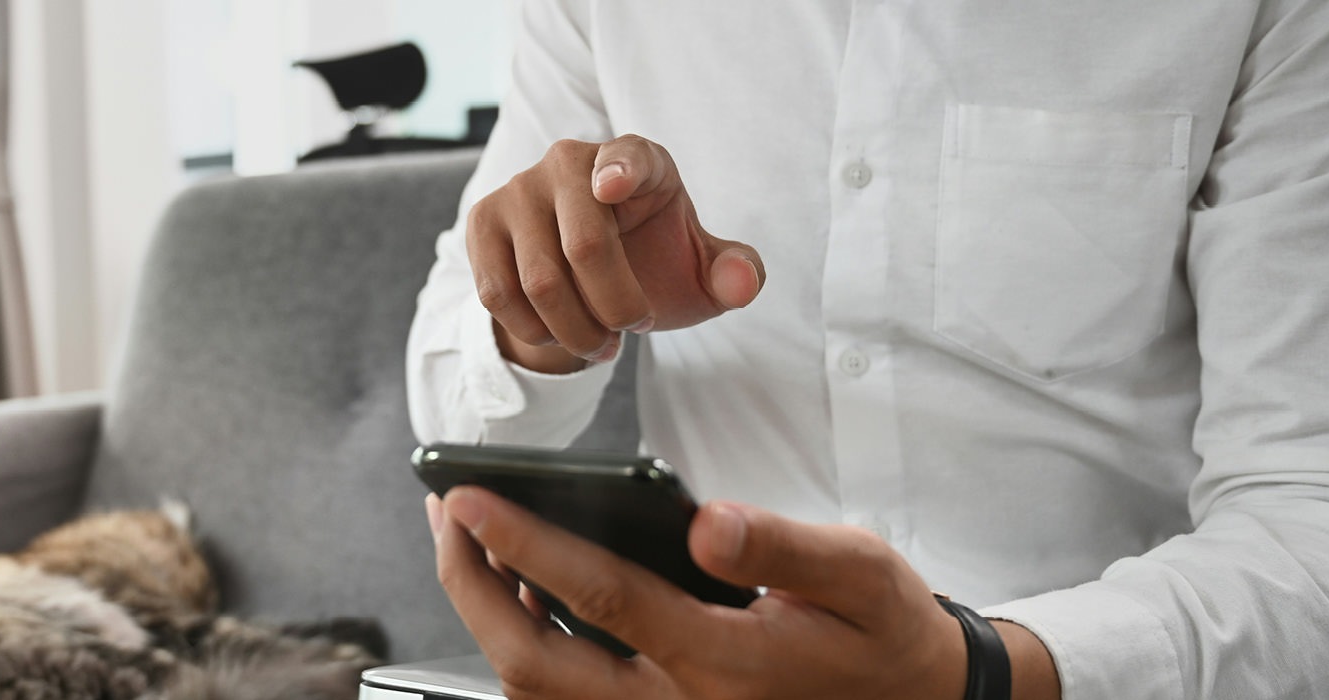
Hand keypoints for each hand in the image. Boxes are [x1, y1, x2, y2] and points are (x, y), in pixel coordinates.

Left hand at [427, 488, 1056, 698]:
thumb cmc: (882, 631)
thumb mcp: (861, 575)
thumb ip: (784, 546)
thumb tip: (706, 522)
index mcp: (723, 661)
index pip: (598, 598)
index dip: (523, 543)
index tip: (466, 496)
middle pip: (535, 663)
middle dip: (470, 586)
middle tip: (445, 514)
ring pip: (537, 693)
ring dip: (488, 619)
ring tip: (469, 544)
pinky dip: (524, 649)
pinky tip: (520, 593)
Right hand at [465, 135, 764, 372]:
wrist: (585, 275)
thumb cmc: (653, 261)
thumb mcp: (700, 272)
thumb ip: (735, 274)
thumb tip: (741, 284)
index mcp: (636, 158)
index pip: (629, 156)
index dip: (621, 169)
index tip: (614, 187)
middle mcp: (570, 161)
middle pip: (586, 247)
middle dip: (615, 309)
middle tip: (632, 332)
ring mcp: (520, 188)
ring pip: (540, 281)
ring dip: (576, 332)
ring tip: (600, 343)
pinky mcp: (484, 220)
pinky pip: (499, 292)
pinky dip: (534, 330)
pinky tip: (557, 333)